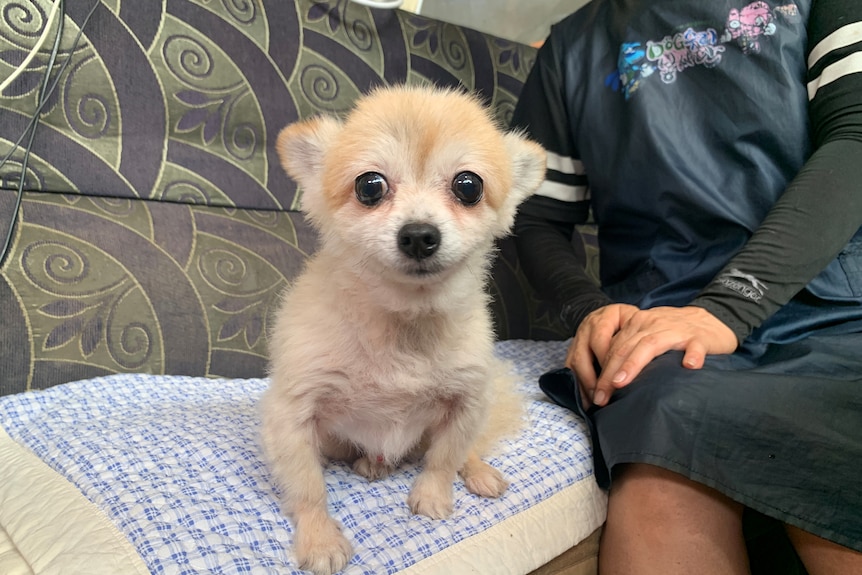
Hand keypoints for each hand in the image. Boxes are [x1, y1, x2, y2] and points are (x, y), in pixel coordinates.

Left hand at [566, 305, 737, 407]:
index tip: (595, 393)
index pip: (614, 348)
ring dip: (634, 364)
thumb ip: (629, 350)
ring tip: (622, 382)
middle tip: (601, 396)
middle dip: (610, 373)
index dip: (602, 371)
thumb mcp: (647, 336)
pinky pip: (695, 346)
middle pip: (626, 348)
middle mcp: (653, 325)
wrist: (711, 320)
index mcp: (638, 325)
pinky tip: (689, 366)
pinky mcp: (700, 338)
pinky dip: (692, 355)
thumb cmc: (673, 334)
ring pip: (651, 345)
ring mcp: (677, 331)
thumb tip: (606, 379)